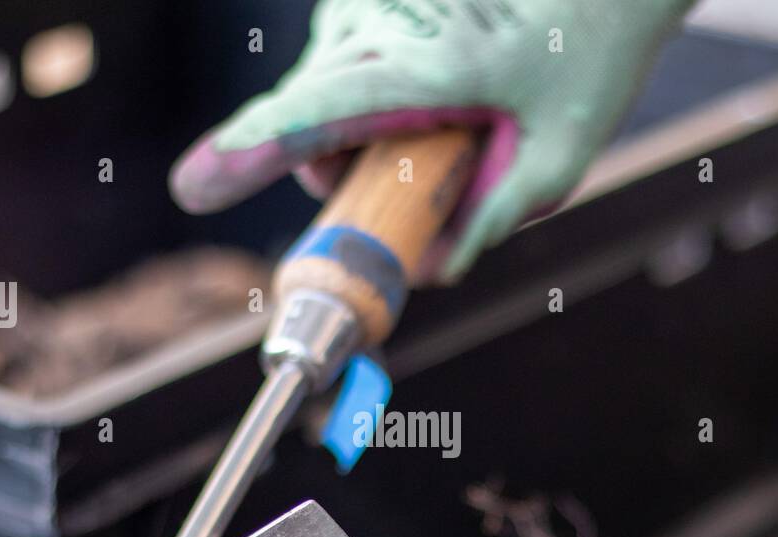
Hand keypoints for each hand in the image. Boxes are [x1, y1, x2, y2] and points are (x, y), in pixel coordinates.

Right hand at [170, 0, 694, 282]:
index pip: (320, 113)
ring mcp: (366, 4)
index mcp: (432, 65)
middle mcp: (384, 23)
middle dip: (336, 171)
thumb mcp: (557, 160)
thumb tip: (429, 270)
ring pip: (319, 97)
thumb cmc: (583, 60)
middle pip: (308, 118)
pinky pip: (336, 71)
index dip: (252, 154)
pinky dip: (367, 100)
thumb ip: (486, 219)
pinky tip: (435, 84)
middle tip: (411, 179)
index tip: (194, 186)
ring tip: (447, 117)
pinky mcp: (360, 1)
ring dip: (359, 135)